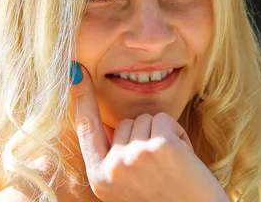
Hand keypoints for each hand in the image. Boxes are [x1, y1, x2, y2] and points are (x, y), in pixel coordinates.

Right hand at [71, 64, 228, 201]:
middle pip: (126, 121)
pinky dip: (179, 134)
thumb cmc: (169, 199)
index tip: (75, 71)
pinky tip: (184, 161)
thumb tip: (114, 121)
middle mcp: (112, 169)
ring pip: (147, 118)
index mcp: (100, 179)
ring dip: (164, 134)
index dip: (82, 99)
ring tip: (173, 166)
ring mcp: (134, 157)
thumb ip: (117, 155)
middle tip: (161, 167)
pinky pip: (166, 120)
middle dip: (146, 134)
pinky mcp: (159, 147)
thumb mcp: (130, 183)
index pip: (87, 129)